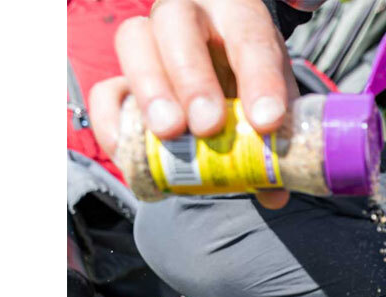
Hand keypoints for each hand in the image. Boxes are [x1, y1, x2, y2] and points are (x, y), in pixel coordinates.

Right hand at [88, 0, 298, 208]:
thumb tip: (275, 190)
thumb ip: (278, 139)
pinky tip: (127, 148)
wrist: (225, 74)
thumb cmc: (253, 84)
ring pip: (133, 42)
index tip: (266, 121)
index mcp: (238, 16)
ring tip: (169, 134)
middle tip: (207, 126)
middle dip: (192, 78)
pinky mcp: (123, 76)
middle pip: (177, 24)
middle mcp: (189, 16)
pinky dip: (112, 119)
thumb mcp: (276, 102)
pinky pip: (107, 88)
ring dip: (151, 90)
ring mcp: (149, 40)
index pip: (249, 37)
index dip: (259, 79)